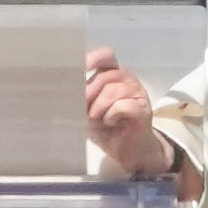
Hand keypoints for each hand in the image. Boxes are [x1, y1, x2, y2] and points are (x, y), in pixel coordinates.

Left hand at [84, 47, 173, 176]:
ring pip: (112, 91)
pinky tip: (112, 123)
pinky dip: (111, 116)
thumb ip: (80, 97)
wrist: (126, 150)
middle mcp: (126, 79)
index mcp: (112, 75)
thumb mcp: (87, 110)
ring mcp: (137, 92)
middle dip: (89, 94)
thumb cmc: (106, 128)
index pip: (105, 57)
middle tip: (86, 110)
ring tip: (100, 119)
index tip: (79, 67)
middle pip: (103, 77)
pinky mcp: (143, 109)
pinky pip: (121, 106)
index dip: (92, 59)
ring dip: (99, 108)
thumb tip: (64, 89)